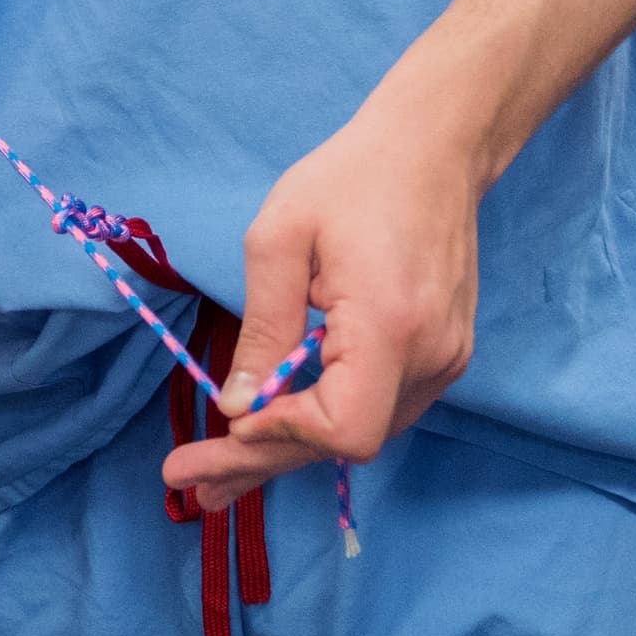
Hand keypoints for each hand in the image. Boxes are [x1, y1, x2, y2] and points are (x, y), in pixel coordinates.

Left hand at [159, 103, 482, 514]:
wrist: (433, 150)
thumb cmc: (350, 180)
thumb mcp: (281, 239)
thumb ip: (264, 328)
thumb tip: (235, 405)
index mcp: (393, 327)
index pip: (345, 427)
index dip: (282, 434)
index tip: (228, 422)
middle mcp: (432, 357)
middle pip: (347, 442)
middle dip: (263, 463)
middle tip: (189, 485)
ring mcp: (446, 360)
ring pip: (362, 431)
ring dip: (289, 449)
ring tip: (217, 471)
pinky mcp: (443, 354)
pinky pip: (377, 407)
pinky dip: (324, 421)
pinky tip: (273, 429)